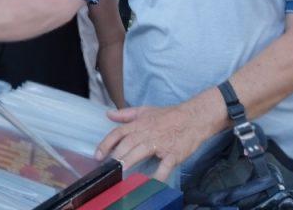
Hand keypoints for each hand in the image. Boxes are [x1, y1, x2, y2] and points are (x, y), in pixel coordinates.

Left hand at [95, 103, 210, 181]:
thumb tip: (108, 114)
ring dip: (130, 160)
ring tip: (120, 171)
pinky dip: (158, 174)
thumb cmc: (169, 115)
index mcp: (139, 124)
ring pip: (141, 151)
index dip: (106, 144)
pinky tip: (151, 182)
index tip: (97, 155)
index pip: (118, 133)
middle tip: (107, 167)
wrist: (194, 117)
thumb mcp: (146, 110)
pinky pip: (165, 165)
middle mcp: (147, 133)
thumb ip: (126, 114)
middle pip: (128, 143)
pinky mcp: (174, 153)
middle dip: (116, 155)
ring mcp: (160, 143)